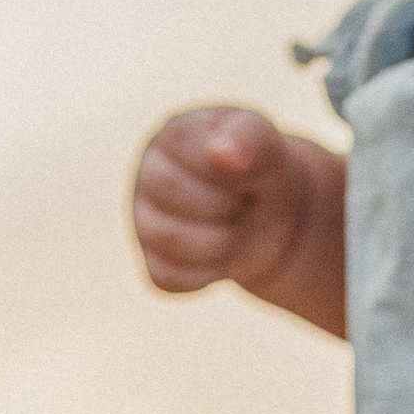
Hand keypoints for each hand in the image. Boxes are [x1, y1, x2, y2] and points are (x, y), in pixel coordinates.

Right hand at [130, 106, 348, 338]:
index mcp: (175, 134)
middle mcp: (150, 174)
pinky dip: (206, 273)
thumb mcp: (267, 146)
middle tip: (245, 200)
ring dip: (224, 243)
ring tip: (236, 226)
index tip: (250, 171)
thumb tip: (222, 152)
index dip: (237, 173)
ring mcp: (145, 220)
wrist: (267, 211)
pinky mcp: (153, 262)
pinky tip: (220, 254)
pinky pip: (171, 278)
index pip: (201, 158)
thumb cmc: (260, 171)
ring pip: (175, 245)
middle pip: (185, 201)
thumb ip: (250, 138)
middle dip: (232, 207)